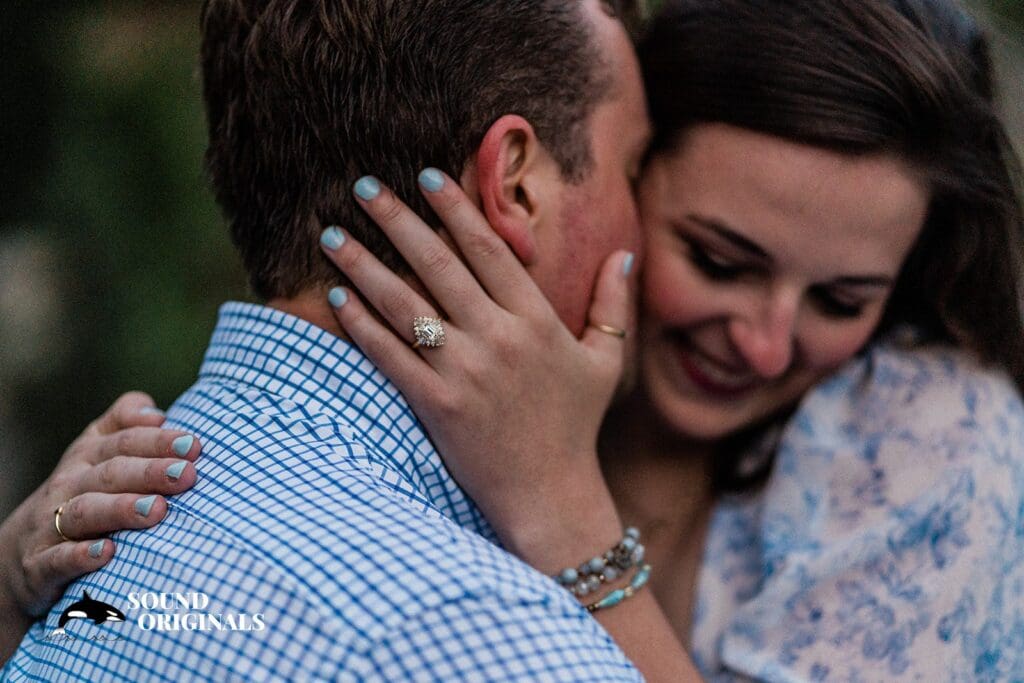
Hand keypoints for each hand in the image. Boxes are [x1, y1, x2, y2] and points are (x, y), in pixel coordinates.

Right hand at [0, 392, 200, 620]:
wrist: (21, 550)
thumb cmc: (79, 492)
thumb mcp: (96, 452)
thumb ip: (125, 424)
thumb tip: (157, 413)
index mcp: (87, 455)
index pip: (124, 442)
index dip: (158, 441)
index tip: (194, 445)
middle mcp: (68, 484)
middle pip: (110, 473)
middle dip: (149, 472)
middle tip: (186, 475)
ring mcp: (50, 523)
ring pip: (84, 511)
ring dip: (121, 510)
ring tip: (157, 510)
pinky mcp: (40, 564)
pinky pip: (57, 558)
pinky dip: (80, 555)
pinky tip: (107, 553)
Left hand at [319, 171, 634, 569]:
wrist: (551, 496)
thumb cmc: (574, 425)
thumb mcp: (605, 361)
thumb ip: (613, 303)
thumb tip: (625, 253)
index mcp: (536, 320)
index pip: (489, 249)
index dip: (455, 208)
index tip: (425, 175)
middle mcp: (499, 338)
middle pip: (438, 265)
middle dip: (397, 220)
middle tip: (365, 186)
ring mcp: (465, 372)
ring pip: (405, 305)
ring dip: (365, 265)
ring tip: (333, 235)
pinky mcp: (437, 405)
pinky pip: (390, 356)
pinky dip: (362, 325)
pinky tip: (338, 297)